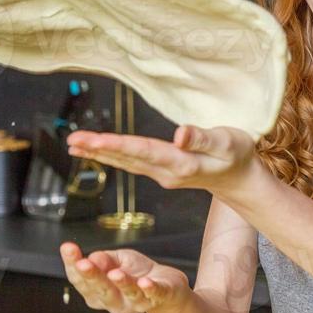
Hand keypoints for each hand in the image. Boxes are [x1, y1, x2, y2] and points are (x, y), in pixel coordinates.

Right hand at [59, 242, 191, 312]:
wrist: (166, 287)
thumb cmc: (136, 273)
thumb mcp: (116, 260)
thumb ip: (103, 260)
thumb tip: (93, 258)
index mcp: (98, 293)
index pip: (81, 281)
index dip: (73, 265)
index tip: (68, 248)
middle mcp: (114, 303)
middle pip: (101, 290)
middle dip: (92, 276)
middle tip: (83, 263)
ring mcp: (136, 303)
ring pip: (128, 294)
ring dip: (122, 283)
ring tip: (115, 273)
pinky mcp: (158, 298)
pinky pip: (154, 295)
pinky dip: (150, 289)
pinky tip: (146, 283)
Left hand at [66, 124, 260, 198]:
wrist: (240, 178)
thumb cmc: (237, 155)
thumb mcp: (228, 143)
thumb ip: (202, 139)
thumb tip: (178, 134)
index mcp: (181, 163)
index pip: (143, 151)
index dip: (117, 145)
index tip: (93, 141)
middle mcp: (166, 172)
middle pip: (128, 158)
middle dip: (98, 150)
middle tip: (72, 141)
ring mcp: (162, 175)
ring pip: (126, 163)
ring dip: (100, 154)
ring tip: (74, 145)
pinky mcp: (161, 172)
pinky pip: (131, 164)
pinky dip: (112, 157)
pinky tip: (96, 152)